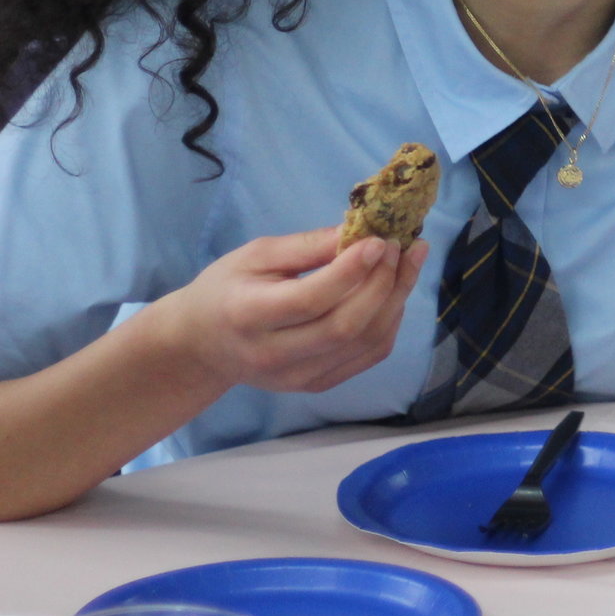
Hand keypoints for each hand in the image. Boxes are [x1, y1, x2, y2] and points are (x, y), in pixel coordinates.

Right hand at [149, 228, 427, 395]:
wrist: (203, 344)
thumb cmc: (228, 289)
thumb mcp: (255, 255)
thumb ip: (306, 246)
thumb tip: (359, 231)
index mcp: (248, 316)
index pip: (310, 300)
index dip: (351, 271)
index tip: (378, 240)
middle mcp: (273, 356)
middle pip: (346, 326)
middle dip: (384, 282)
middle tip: (402, 246)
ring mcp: (297, 377)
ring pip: (366, 342)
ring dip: (397, 298)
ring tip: (410, 261)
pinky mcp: (317, 384)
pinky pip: (370, 355)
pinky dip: (390, 320)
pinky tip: (394, 290)